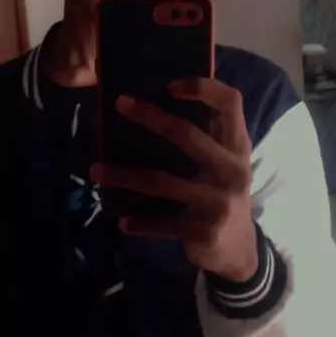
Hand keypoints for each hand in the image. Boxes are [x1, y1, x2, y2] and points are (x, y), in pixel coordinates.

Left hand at [90, 78, 257, 282]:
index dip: (204, 88)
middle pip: (187, 134)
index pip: (231, 103)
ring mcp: (218, 201)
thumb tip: (160, 99)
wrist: (240, 251)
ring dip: (124, 175)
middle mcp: (233, 169)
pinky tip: (122, 221)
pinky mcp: (203, 230)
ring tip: (95, 170)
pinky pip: (162, 223)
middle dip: (150, 116)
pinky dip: (140, 222)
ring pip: (162, 181)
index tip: (170, 85)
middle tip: (119, 103)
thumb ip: (208, 136)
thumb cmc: (223, 194)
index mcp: (238, 146)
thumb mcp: (226, 163)